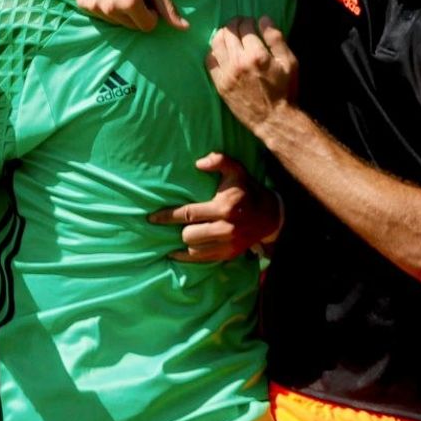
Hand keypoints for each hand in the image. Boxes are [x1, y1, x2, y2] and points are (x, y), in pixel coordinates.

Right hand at [76, 0, 184, 31]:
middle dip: (136, 13)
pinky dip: (105, 6)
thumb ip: (168, 8)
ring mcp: (94, 6)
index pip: (148, 26)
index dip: (151, 13)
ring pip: (115, 22)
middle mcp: (110, 7)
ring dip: (120, 11)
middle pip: (131, 26)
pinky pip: (100, 15)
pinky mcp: (83, 3)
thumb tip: (185, 29)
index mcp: (129, 3)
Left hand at [148, 152, 281, 261]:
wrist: (270, 216)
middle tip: (175, 224)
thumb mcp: (236, 170)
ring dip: (185, 242)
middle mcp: (225, 228)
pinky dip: (188, 256)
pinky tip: (178, 253)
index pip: (188, 214)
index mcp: (223, 207)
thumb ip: (219, 160)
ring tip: (179, 235)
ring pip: (193, 249)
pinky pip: (202, 260)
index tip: (151, 218)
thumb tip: (199, 163)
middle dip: (178, 229)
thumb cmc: (247, 190)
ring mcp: (228, 244)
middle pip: (188, 235)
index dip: (166, 217)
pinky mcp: (229, 254)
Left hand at [206, 16, 297, 134]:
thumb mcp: (289, 62)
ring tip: (230, 36)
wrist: (272, 119)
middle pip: (228, 31)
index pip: (245, 26)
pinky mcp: (219, 83)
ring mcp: (226, 73)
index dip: (248, 20)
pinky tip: (223, 52)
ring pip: (216, 42)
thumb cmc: (285, 91)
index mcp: (256, 55)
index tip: (252, 23)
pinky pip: (209, 60)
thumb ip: (276, 39)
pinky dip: (214, 51)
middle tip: (240, 26)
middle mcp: (238, 62)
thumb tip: (263, 19)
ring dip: (223, 34)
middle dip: (234, 23)